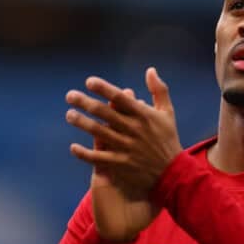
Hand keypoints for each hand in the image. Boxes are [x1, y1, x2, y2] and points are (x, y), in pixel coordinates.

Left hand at [65, 67, 182, 238]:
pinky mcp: (121, 164)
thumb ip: (159, 90)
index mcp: (144, 115)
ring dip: (82, 123)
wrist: (173, 173)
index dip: (104, 88)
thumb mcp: (168, 113)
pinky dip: (84, 153)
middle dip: (85, 102)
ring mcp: (126, 148)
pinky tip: (73, 147)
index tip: (89, 82)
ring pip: (98, 133)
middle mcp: (134, 129)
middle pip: (104, 113)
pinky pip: (98, 158)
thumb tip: (150, 70)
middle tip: (70, 96)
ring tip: (69, 115)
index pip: (120, 98)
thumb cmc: (168, 139)